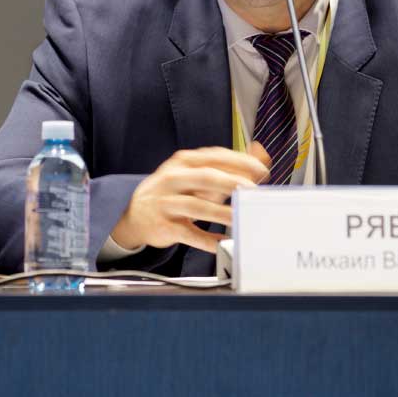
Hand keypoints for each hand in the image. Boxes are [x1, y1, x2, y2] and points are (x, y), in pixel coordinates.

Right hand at [110, 146, 269, 252]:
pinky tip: (223, 243)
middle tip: (253, 191)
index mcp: (184, 162)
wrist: (136, 215)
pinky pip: (190, 234)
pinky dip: (208, 241)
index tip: (261, 170)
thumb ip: (230, 165)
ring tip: (242, 219)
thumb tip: (261, 154)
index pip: (214, 157)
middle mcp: (173, 178)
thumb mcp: (197, 173)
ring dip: (223, 214)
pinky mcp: (164, 226)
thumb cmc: (174, 192)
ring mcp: (167, 202)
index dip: (239, 162)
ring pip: (198, 206)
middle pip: (205, 177)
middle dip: (232, 183)